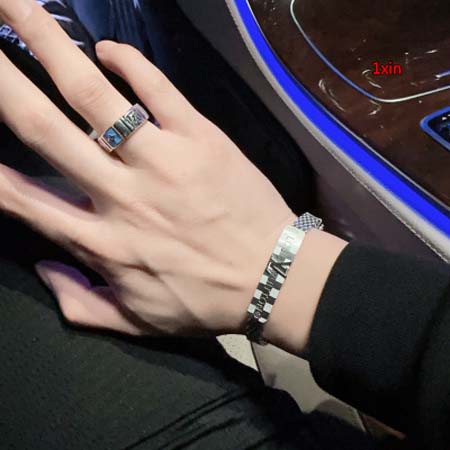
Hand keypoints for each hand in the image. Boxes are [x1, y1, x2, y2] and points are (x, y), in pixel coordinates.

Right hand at [0, 0, 295, 336]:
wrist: (275, 278)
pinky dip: (130, 62)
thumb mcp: (138, 321)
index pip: (24, 199)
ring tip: (18, 4)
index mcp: (103, 242)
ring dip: (50, 45)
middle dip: (2, 82)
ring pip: (94, 96)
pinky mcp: (201, 138)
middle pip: (44, 128)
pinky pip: (159, 89)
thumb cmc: (206, 301)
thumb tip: (43, 267)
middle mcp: (122, 194)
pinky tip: (107, 48)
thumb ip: (82, 305)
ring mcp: (163, 160)